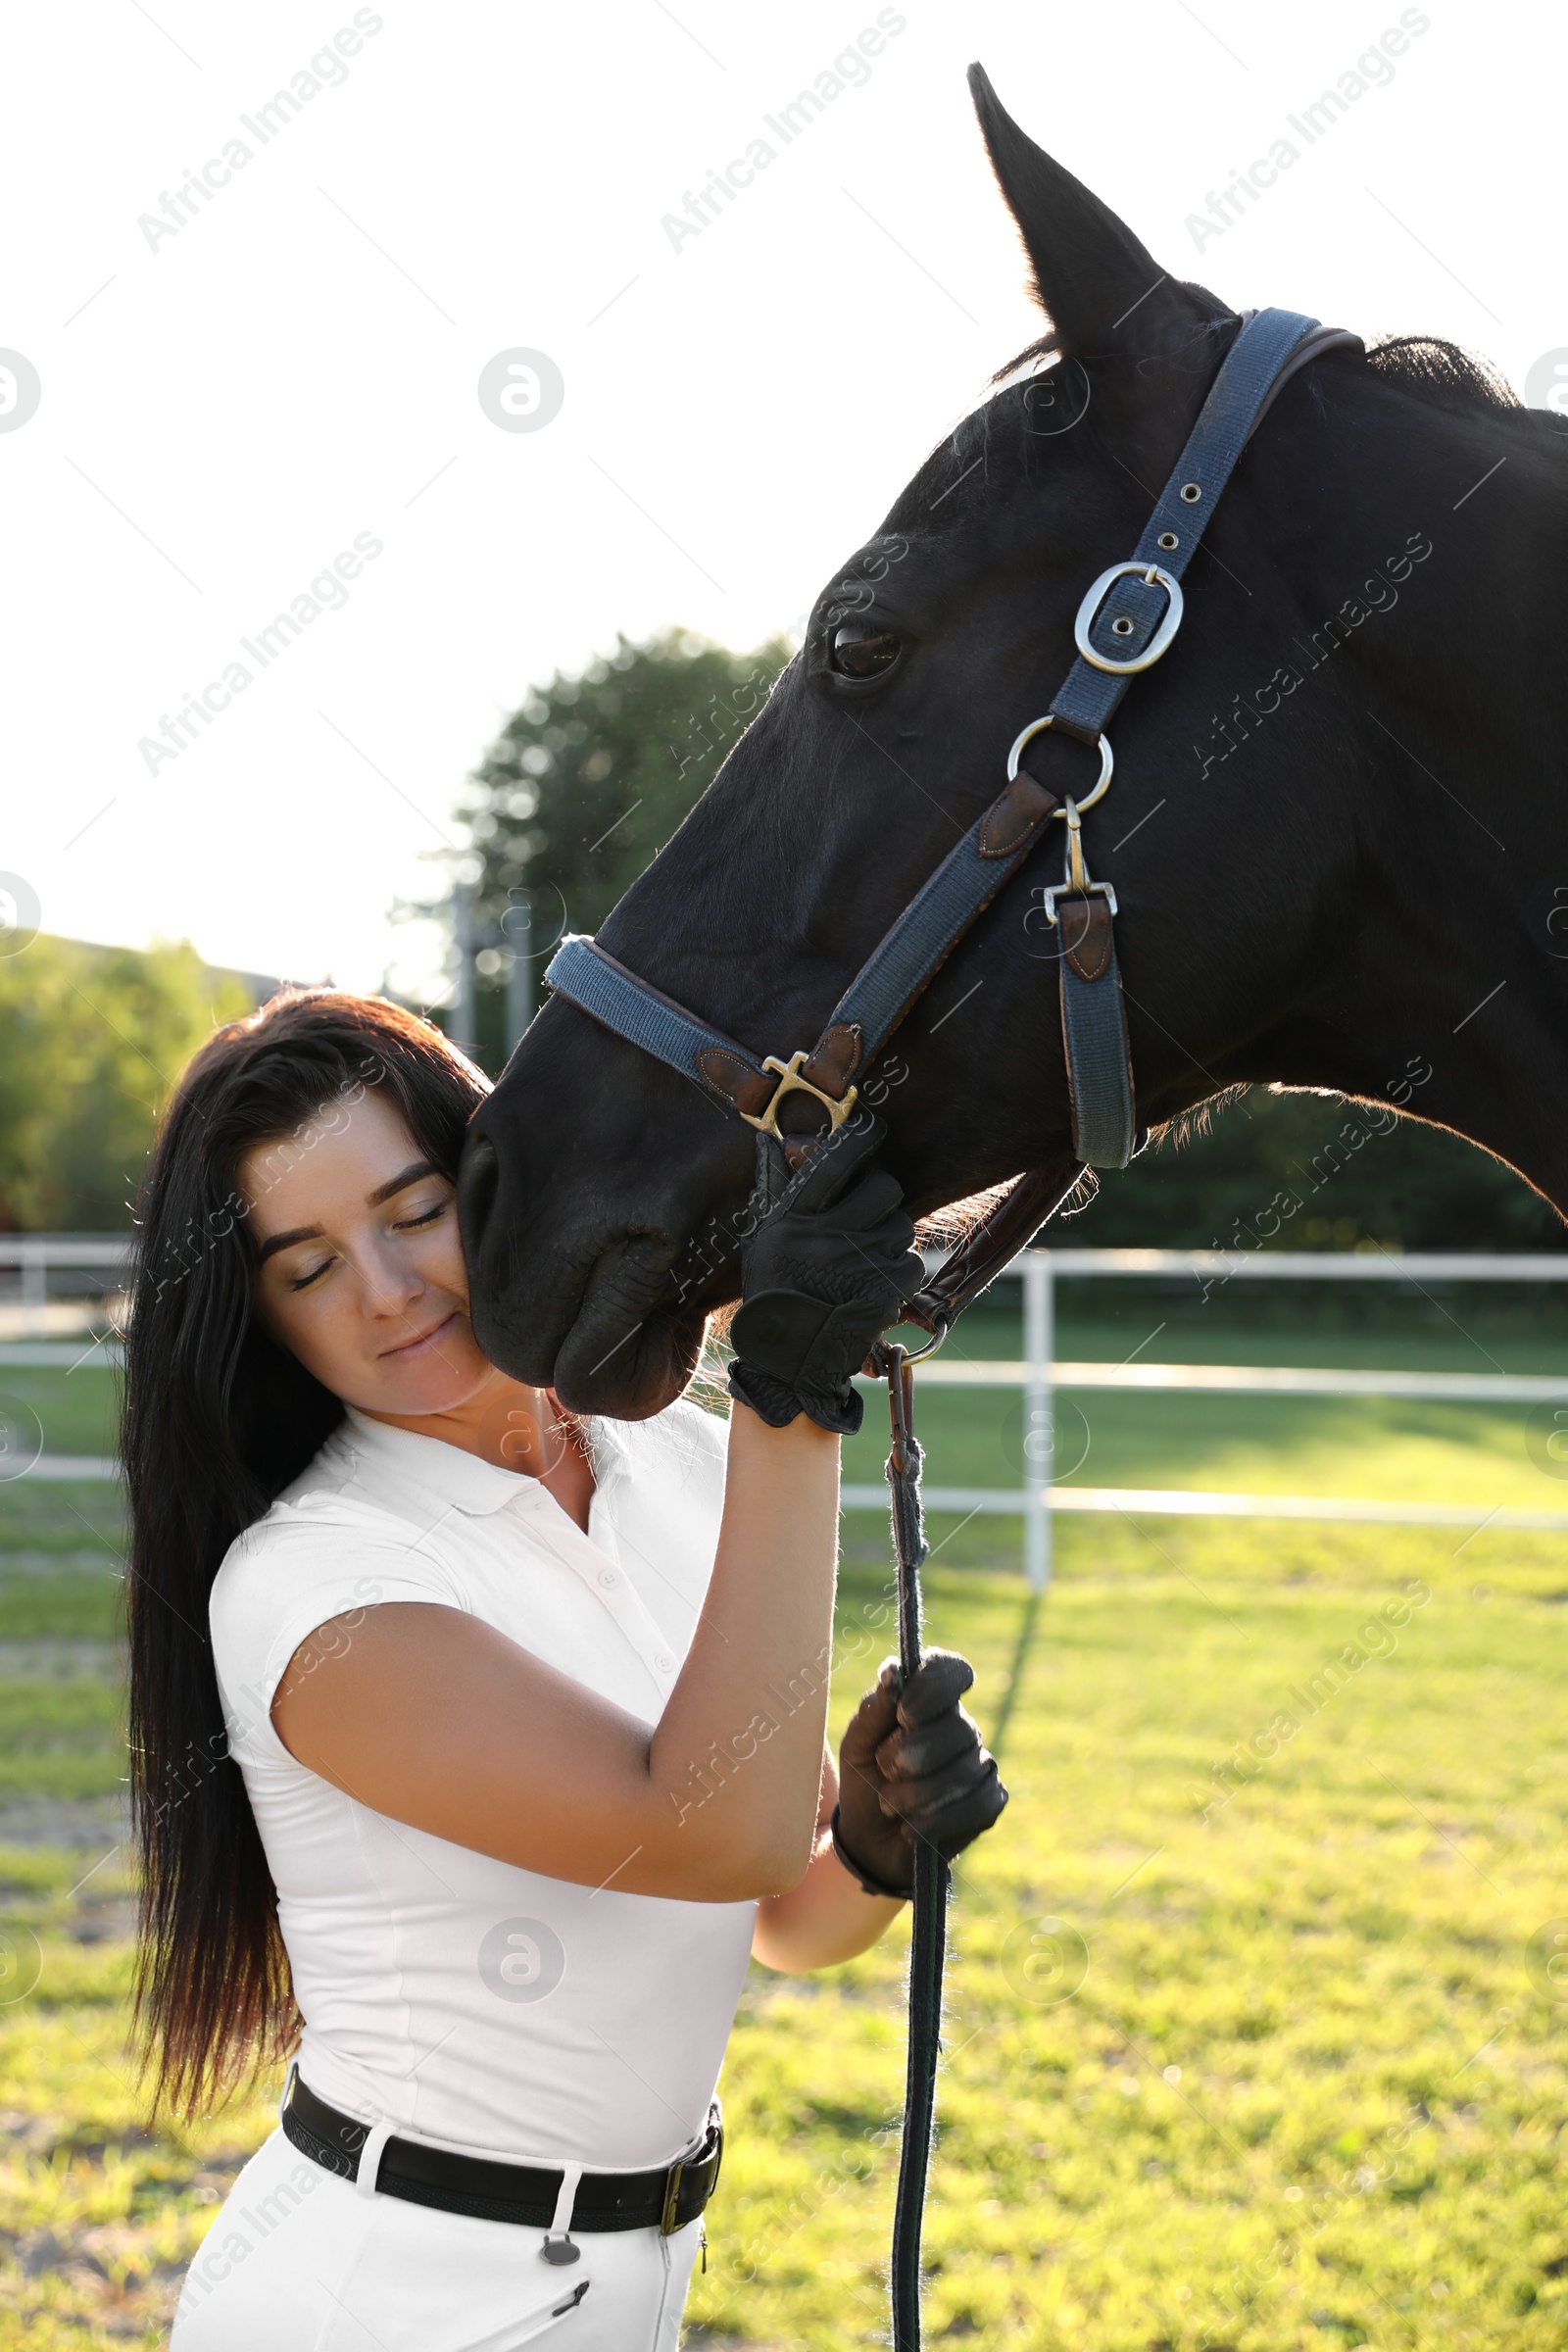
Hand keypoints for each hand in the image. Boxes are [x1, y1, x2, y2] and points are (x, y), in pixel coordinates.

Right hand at [727, 1114, 923, 1435]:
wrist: (790, 1358)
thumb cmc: (775, 1290)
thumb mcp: (763, 1237)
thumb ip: (773, 1188)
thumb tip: (768, 1140)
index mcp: (796, 1219)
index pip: (834, 1162)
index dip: (860, 1137)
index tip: (875, 1126)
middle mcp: (830, 1235)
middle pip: (884, 1187)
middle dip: (882, 1194)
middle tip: (869, 1212)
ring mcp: (862, 1262)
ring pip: (903, 1225)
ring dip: (892, 1236)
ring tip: (867, 1257)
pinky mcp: (887, 1290)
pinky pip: (914, 1263)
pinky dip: (902, 1272)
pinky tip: (877, 1283)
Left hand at [832, 1649, 1007, 1897]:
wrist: (870, 1839)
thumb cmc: (865, 1779)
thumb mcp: (857, 1744)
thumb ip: (874, 1708)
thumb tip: (892, 1670)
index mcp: (930, 1701)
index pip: (952, 1670)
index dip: (933, 1687)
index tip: (904, 1713)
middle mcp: (961, 1726)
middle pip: (956, 1726)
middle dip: (909, 1755)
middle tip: (884, 1771)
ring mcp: (981, 1763)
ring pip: (963, 1771)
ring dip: (915, 1796)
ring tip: (889, 1804)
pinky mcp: (991, 1801)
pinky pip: (977, 1805)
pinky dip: (936, 1822)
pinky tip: (912, 1828)